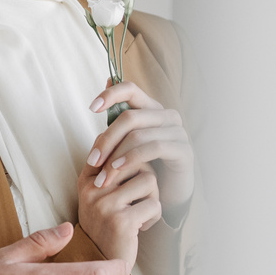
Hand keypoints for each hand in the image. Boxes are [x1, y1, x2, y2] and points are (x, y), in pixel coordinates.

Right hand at [77, 155, 160, 268]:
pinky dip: (154, 216)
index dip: (133, 158)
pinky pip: (154, 204)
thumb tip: (127, 136)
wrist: (101, 263)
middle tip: (141, 199)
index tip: (136, 176)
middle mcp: (92, 190)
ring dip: (153, 198)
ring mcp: (104, 205)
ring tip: (140, 214)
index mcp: (86, 180)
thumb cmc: (106, 227)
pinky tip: (142, 227)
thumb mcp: (100, 196)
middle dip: (147, 179)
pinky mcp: (121, 221)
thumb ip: (110, 169)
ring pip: (149, 180)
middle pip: (137, 162)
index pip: (115, 149)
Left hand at [86, 82, 195, 221]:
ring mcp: (177, 132)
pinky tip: (118, 168)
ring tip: (102, 174)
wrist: (167, 195)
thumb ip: (117, 118)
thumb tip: (106, 79)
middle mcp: (167, 116)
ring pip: (139, 134)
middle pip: (130, 117)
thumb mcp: (125, 143)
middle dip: (107, 139)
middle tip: (92, 160)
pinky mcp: (184, 150)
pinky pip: (155, 147)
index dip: (111, 94)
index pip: (131, 89)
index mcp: (152, 109)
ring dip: (116, 155)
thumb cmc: (143, 168)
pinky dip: (133, 157)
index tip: (92, 108)